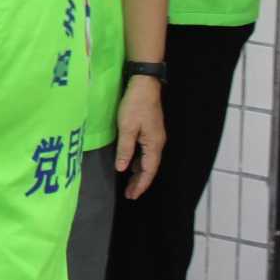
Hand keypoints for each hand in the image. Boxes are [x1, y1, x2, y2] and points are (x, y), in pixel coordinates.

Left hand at [115, 76, 165, 198]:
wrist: (144, 84)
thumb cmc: (135, 105)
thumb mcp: (127, 128)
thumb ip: (125, 149)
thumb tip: (122, 169)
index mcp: (154, 145)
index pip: (149, 170)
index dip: (141, 184)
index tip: (133, 196)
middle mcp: (158, 143)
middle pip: (150, 167)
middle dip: (140, 182)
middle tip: (130, 194)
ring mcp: (155, 136)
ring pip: (148, 160)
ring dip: (139, 172)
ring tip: (130, 183)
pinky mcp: (151, 130)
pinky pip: (146, 152)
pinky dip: (139, 160)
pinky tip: (132, 163)